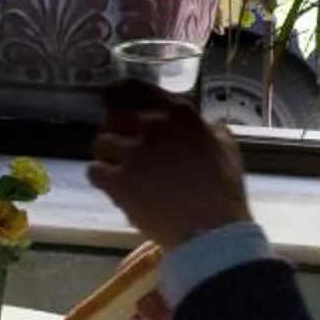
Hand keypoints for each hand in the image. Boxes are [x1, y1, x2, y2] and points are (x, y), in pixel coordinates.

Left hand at [87, 90, 250, 249]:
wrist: (211, 231)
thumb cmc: (224, 191)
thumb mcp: (226, 147)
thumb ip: (208, 128)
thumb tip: (203, 124)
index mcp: (178, 114)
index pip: (135, 89)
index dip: (118, 93)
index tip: (111, 99)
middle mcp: (152, 127)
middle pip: (113, 115)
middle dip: (113, 127)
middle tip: (119, 142)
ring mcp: (132, 153)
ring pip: (101, 143)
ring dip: (107, 154)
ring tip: (117, 167)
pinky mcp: (118, 182)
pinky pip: (94, 170)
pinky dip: (101, 177)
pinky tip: (112, 185)